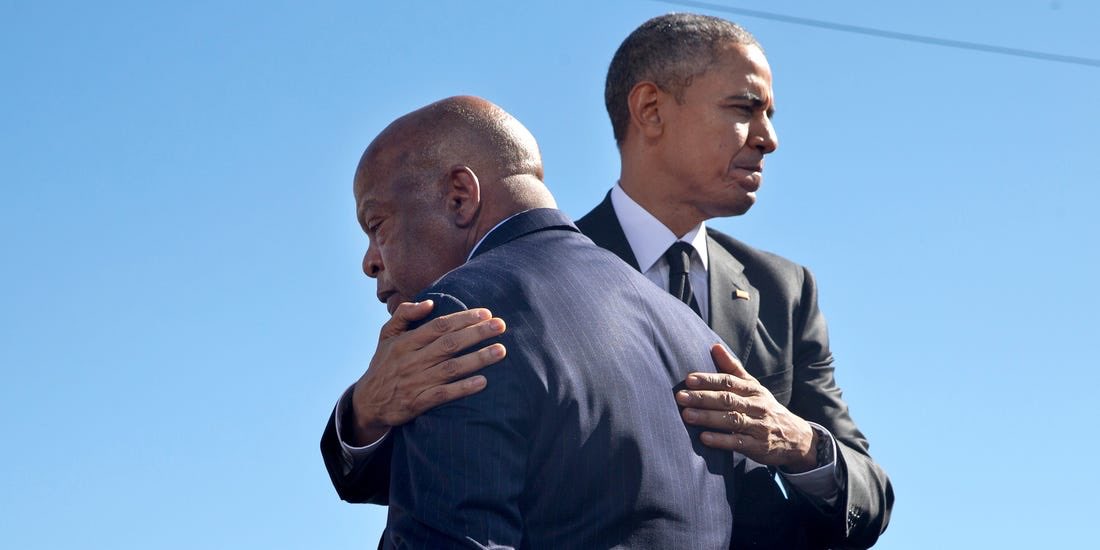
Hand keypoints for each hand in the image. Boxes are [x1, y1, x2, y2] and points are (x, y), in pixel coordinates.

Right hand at [349, 300, 506, 444]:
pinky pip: (444, 395)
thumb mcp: (387, 336)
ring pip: (451, 368)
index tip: (486, 313)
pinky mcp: (418, 402)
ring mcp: (416, 382)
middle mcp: (412, 360)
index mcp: (406, 342)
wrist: (367, 402)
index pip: (439, 326)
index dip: (463, 318)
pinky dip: (463, 388)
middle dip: (477, 333)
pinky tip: (483, 382)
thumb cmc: (384, 364)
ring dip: (477, 359)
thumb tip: (429, 303)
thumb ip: (404, 315)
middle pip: (449, 344)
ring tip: (500, 350)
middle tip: (500, 325)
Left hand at [675, 344, 817, 471]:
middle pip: (728, 400)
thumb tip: (714, 346)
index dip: (709, 380)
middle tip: (680, 397)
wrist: (796, 437)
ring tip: (687, 415)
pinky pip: (738, 443)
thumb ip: (732, 368)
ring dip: (708, 417)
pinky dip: (721, 440)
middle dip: (703, 397)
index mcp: (753, 390)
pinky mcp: (758, 446)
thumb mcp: (753, 386)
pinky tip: (704, 438)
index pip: (729, 381)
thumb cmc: (765, 408)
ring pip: (732, 420)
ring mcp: (758, 426)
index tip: (689, 379)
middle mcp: (756, 406)